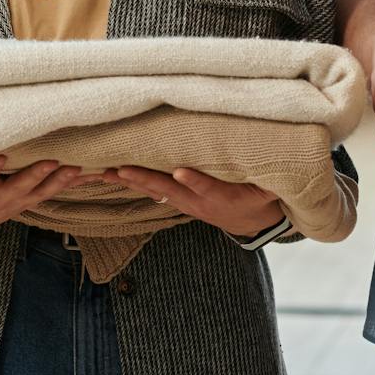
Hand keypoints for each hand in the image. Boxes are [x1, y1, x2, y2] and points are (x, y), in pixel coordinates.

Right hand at [0, 157, 86, 240]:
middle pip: (19, 185)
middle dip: (37, 174)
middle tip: (53, 162)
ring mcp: (15, 202)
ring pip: (41, 192)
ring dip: (60, 182)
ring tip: (79, 170)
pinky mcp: (26, 202)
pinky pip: (50, 194)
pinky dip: (67, 185)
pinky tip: (86, 176)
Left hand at [110, 166, 284, 236]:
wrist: (252, 222)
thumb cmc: (261, 196)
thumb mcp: (269, 188)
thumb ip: (264, 174)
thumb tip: (266, 152)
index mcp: (225, 198)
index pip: (209, 188)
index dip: (195, 181)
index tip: (180, 172)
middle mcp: (200, 202)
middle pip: (170, 190)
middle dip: (144, 179)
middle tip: (120, 169)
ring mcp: (186, 202)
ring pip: (155, 190)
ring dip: (130, 181)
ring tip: (105, 171)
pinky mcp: (178, 200)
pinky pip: (152, 190)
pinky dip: (132, 182)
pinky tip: (111, 174)